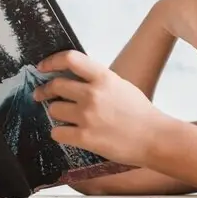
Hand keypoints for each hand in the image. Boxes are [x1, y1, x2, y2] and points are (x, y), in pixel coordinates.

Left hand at [33, 49, 172, 166]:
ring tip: (67, 117)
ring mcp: (87, 116)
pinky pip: (57, 132)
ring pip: (54, 109)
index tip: (42, 67)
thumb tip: (74, 78)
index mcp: (104, 77)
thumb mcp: (121, 86)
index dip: (51, 61)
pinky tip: (68, 133)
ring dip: (56, 113)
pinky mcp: (85, 137)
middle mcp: (93, 94)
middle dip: (45, 90)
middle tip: (41, 95)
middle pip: (55, 85)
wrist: (155, 138)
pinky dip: (60, 133)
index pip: (70, 59)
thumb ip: (98, 80)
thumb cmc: (140, 113)